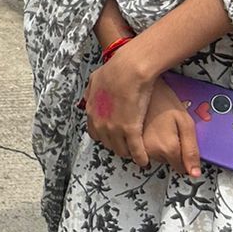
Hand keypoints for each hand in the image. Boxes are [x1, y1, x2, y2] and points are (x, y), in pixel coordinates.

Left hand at [83, 44, 158, 165]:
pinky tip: (144, 161)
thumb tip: (88, 98)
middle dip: (117, 146)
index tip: (114, 136)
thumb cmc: (113, 71)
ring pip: (121, 150)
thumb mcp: (94, 80)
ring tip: (136, 153)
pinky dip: (140, 158)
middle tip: (127, 145)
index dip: (105, 136)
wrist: (128, 70)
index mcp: (91, 112)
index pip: (95, 134)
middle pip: (108, 144)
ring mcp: (114, 128)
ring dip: (128, 152)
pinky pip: (135, 151)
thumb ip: (90, 92)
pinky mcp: (130, 130)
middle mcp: (100, 123)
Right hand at [141, 77, 202, 178]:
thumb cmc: (163, 99)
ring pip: (147, 156)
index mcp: (167, 148)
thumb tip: (194, 174)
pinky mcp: (122, 140)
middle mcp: (148, 152)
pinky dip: (135, 143)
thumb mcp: (186, 122)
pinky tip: (139, 129)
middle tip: (166, 130)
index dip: (183, 158)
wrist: (138, 84)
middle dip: (166, 151)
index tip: (180, 145)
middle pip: (163, 162)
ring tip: (153, 127)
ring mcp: (133, 147)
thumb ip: (191, 150)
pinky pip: (132, 150)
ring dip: (151, 147)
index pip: (180, 168)